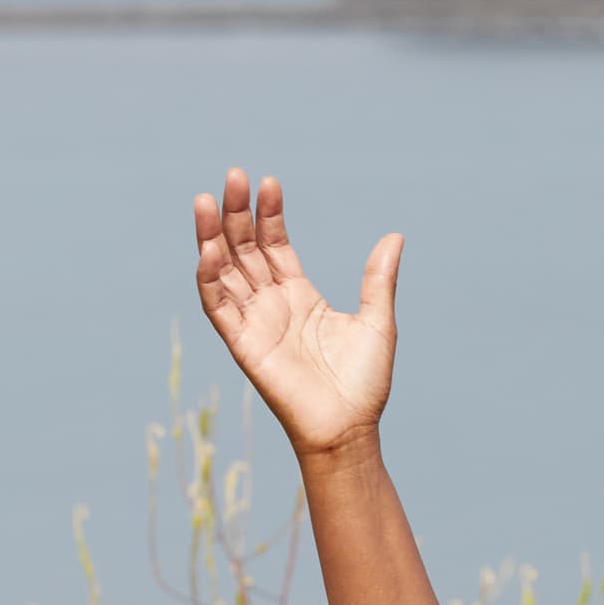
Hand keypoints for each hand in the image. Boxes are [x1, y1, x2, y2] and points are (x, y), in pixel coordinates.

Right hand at [196, 168, 401, 454]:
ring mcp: (255, 323)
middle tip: (234, 175)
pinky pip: (218, 308)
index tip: (269, 182)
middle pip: (245, 250)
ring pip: (224, 272)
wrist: (350, 429)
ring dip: (213, 237)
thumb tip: (395, 235)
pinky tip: (208, 250)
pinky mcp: (243, 346)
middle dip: (237, 214)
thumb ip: (378, 279)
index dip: (269, 214)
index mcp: (300, 296)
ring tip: (208, 200)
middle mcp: (272, 305)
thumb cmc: (364, 384)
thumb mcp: (377, 321)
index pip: (275, 245)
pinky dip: (209, 280)